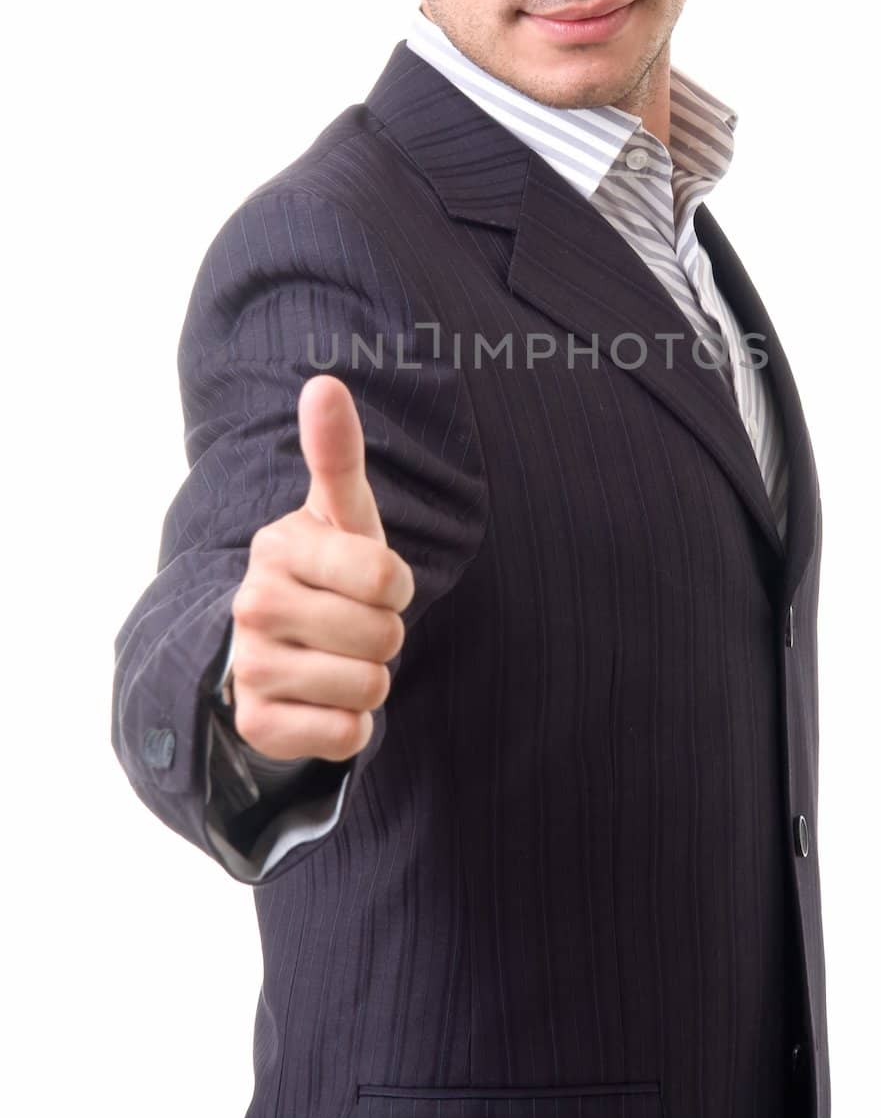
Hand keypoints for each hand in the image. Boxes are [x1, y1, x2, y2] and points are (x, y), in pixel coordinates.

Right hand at [228, 374, 413, 761]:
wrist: (279, 650)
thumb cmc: (328, 572)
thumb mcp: (342, 514)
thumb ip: (337, 453)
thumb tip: (324, 383)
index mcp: (279, 546)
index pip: (385, 577)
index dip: (395, 585)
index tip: (373, 582)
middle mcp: (253, 603)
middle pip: (383, 635)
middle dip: (385, 634)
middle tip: (352, 623)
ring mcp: (249, 666)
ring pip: (369, 686)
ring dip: (372, 680)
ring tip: (339, 660)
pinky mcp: (256, 724)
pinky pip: (346, 734)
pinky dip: (352, 724)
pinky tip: (324, 702)